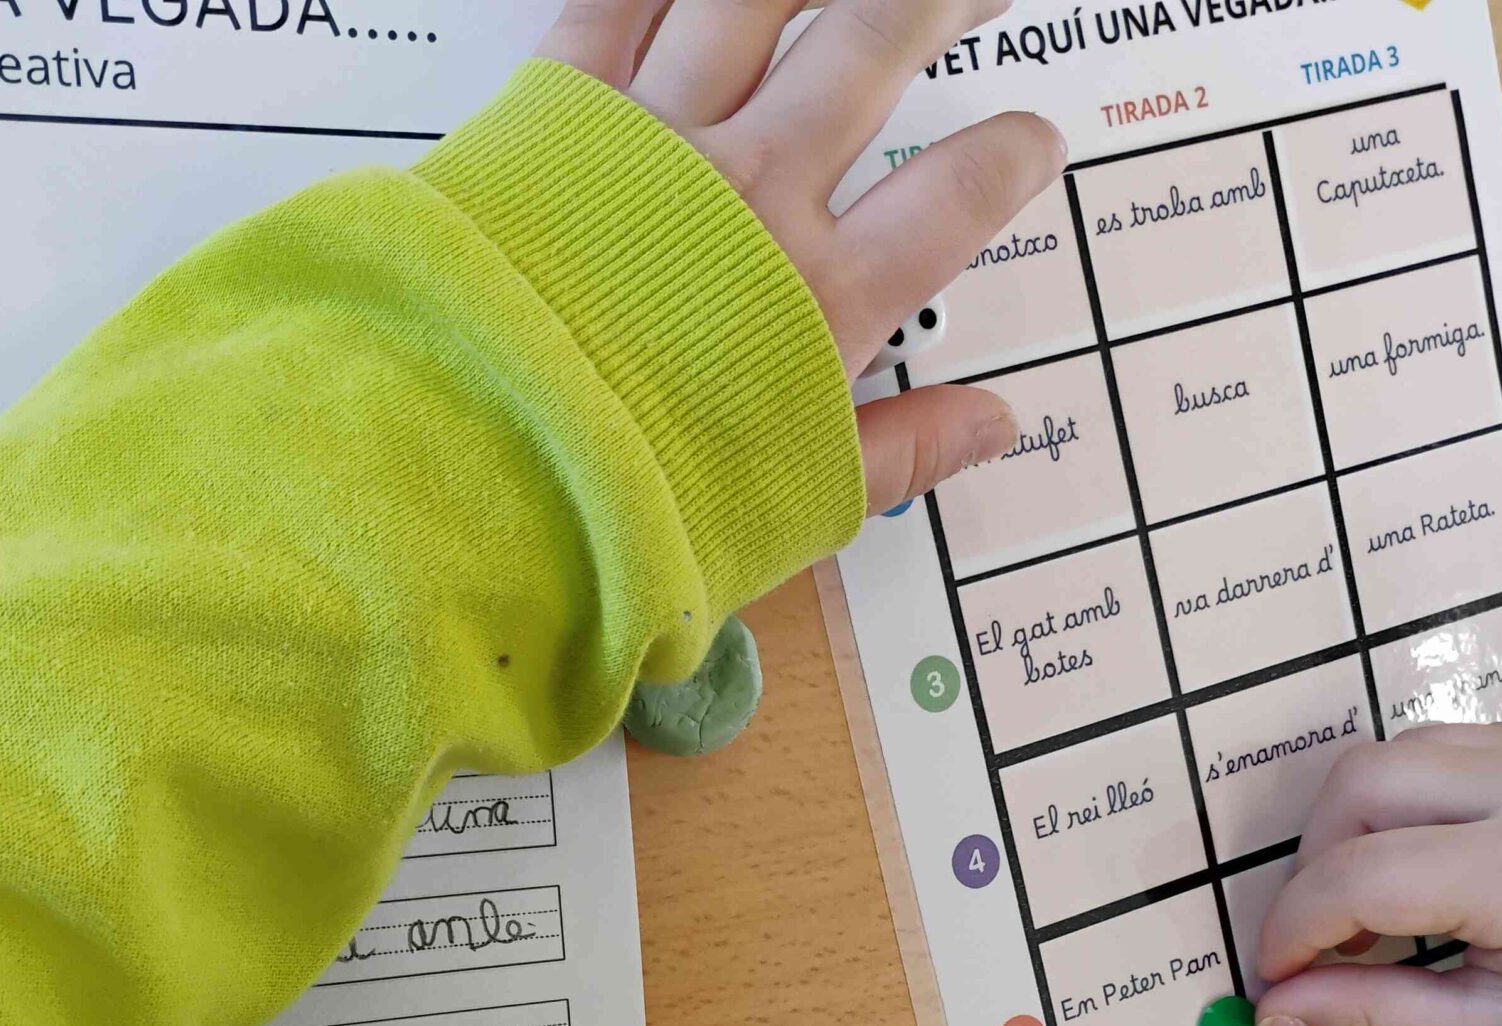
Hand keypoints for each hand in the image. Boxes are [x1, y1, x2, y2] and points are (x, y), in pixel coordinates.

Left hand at [541, 0, 1064, 512]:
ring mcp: (655, 143)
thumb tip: (990, 424)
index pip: (958, 195)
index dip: (1014, 155)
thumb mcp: (786, 498)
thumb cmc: (615, 501)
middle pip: (873, 47)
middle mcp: (752, 198)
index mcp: (822, 298)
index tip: (1033, 143)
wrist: (468, 471)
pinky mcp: (557, 112)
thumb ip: (899, 450)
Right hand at [1253, 722, 1501, 1025]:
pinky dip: (1416, 794)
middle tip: (1324, 933)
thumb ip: (1376, 1015)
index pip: (1358, 878)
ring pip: (1401, 749)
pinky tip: (1432, 858)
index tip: (1277, 973)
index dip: (1294, 928)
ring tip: (1375, 900)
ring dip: (1361, 819)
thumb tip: (1275, 1009)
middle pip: (1363, 783)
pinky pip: (1453, 742)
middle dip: (1317, 857)